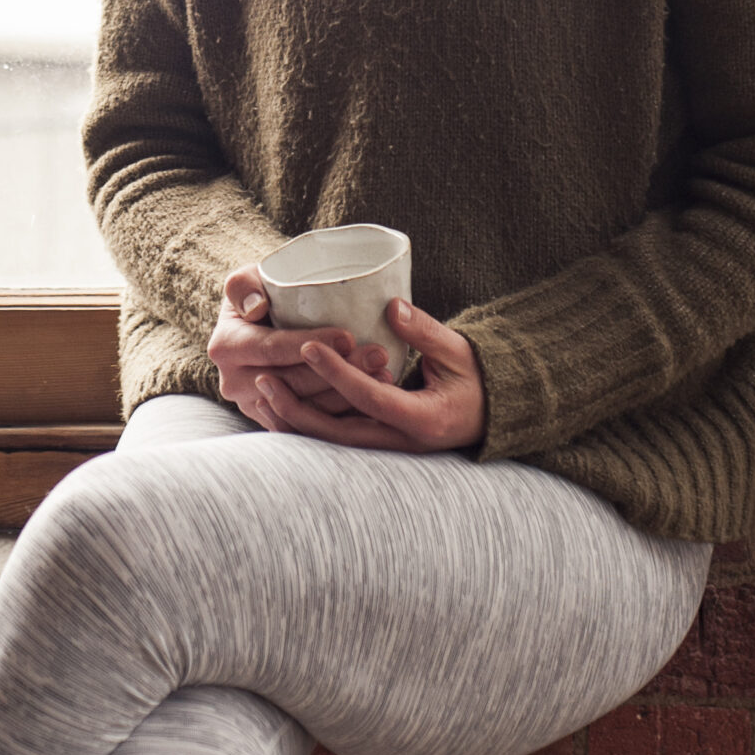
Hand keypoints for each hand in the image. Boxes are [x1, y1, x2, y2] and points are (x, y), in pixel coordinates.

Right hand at [208, 265, 396, 428]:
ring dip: (349, 393)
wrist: (258, 322)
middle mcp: (235, 383)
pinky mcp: (277, 420)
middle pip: (294, 383)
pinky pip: (313, 423)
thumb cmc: (259, 291)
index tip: (349, 337)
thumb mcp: (247, 278)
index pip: (273, 349)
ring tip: (384, 373)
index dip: (312, 345)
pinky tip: (374, 393)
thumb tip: (256, 307)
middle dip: (340, 371)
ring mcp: (256, 406)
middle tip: (379, 354)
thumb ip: (244, 285)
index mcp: (226, 347)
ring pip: (308, 408)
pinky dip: (345, 409)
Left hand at [249, 300, 486, 453]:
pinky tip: (280, 410)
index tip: (307, 347)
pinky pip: (338, 441)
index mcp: (423, 419)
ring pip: (333, 444)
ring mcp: (390, 450)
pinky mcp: (381, 445)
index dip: (336, 373)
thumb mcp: (458, 351)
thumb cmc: (477, 378)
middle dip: (298, 409)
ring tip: (263, 392)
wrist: (491, 415)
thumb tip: (391, 305)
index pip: (369, 397)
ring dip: (297, 421)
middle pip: (339, 434)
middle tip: (264, 379)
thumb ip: (424, 330)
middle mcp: (402, 442)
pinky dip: (309, 428)